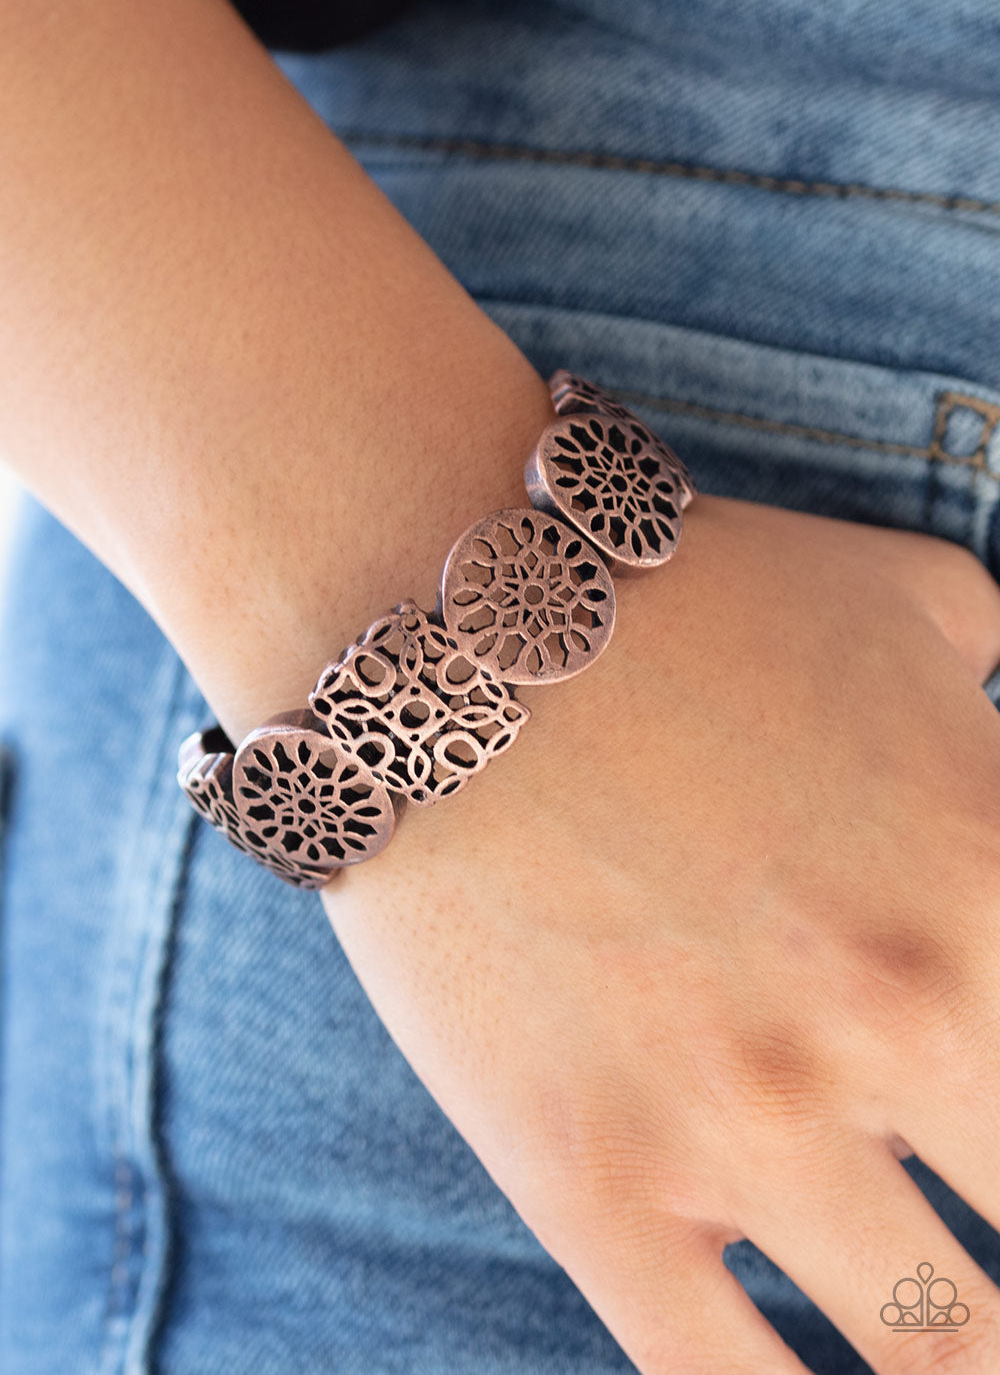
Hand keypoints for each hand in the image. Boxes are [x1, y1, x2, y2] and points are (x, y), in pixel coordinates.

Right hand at [320, 493, 999, 1372]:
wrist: (447, 622)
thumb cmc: (688, 600)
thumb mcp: (912, 604)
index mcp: (997, 883)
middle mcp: (902, 1023)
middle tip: (990, 1247)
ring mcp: (741, 1123)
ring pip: (934, 1355)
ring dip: (960, 1356)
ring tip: (947, 1336)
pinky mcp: (591, 1183)